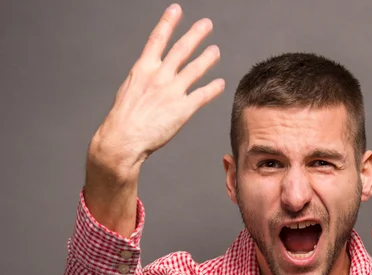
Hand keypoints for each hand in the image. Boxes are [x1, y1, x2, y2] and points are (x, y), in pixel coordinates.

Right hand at [90, 3, 224, 175]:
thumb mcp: (129, 91)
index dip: (168, 23)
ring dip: (207, 58)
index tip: (176, 9)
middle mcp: (159, 76)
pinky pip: (202, 95)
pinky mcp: (183, 109)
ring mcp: (172, 91)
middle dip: (195, 35)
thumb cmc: (123, 120)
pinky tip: (220, 84)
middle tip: (207, 24)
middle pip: (181, 49)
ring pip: (195, 69)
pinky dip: (213, 88)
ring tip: (215, 51)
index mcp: (143, 69)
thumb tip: (149, 78)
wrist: (124, 138)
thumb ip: (143, 81)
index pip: (157, 40)